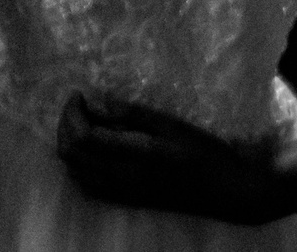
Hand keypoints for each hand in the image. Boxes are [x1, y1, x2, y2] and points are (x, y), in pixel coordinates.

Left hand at [59, 94, 282, 225]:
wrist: (231, 192)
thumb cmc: (206, 154)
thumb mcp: (173, 125)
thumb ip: (133, 114)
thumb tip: (98, 102)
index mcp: (134, 159)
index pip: (82, 138)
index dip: (72, 113)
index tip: (80, 94)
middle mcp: (123, 180)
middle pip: (71, 155)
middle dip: (65, 125)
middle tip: (79, 106)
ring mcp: (125, 194)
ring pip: (75, 172)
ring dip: (70, 145)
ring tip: (84, 123)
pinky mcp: (129, 200)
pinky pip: (89, 186)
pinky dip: (79, 165)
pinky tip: (93, 149)